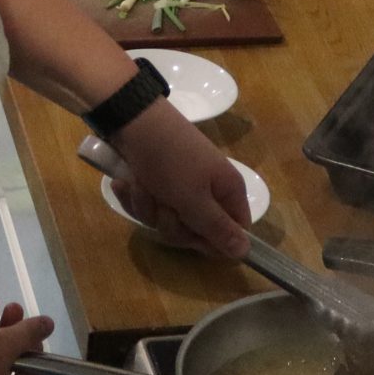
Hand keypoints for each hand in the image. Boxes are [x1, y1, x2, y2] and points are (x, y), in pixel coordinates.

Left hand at [110, 104, 251, 258]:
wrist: (131, 122)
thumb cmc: (169, 160)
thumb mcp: (194, 199)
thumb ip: (218, 229)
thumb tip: (245, 252)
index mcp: (228, 191)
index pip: (233, 232)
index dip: (212, 242)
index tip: (193, 237)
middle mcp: (208, 191)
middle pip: (196, 232)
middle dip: (171, 223)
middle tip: (165, 205)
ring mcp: (181, 187)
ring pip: (166, 221)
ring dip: (149, 209)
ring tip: (143, 185)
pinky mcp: (157, 184)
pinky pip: (149, 207)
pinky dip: (136, 197)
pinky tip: (128, 182)